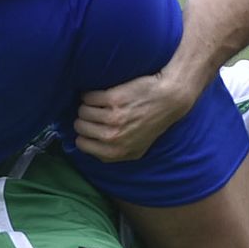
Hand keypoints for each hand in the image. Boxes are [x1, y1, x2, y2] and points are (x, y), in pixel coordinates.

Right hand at [72, 70, 193, 162]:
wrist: (169, 99)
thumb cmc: (153, 123)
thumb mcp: (137, 148)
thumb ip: (113, 153)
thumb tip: (90, 149)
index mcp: (117, 152)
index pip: (82, 144)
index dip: (85, 134)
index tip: (92, 126)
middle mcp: (113, 137)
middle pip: (79, 126)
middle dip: (85, 118)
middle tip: (97, 112)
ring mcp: (113, 118)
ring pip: (82, 110)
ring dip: (87, 105)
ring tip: (100, 103)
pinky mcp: (113, 99)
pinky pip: (88, 97)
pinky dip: (91, 94)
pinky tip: (103, 94)